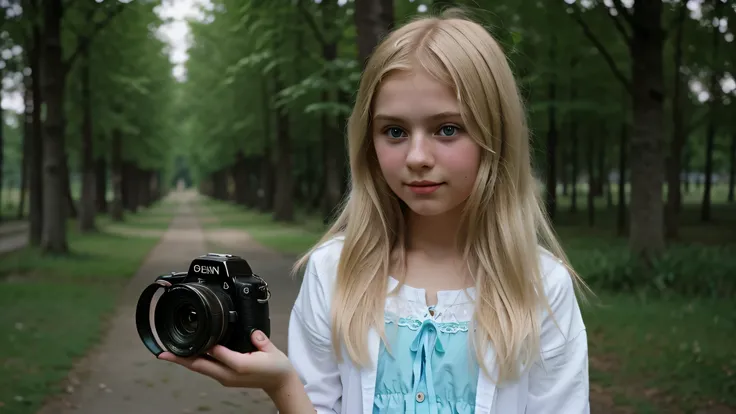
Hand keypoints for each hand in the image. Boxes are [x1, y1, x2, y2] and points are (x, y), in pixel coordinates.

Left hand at [157, 330, 293, 394]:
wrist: (279, 383)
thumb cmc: (276, 367)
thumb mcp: (272, 351)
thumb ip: (261, 340)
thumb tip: (252, 332)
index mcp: (241, 366)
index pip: (219, 354)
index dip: (207, 346)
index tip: (195, 337)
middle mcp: (229, 375)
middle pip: (200, 366)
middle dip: (181, 359)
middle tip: (163, 353)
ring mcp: (225, 378)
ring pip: (200, 368)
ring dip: (184, 361)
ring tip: (169, 354)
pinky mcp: (224, 377)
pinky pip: (206, 369)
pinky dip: (194, 361)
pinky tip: (188, 355)